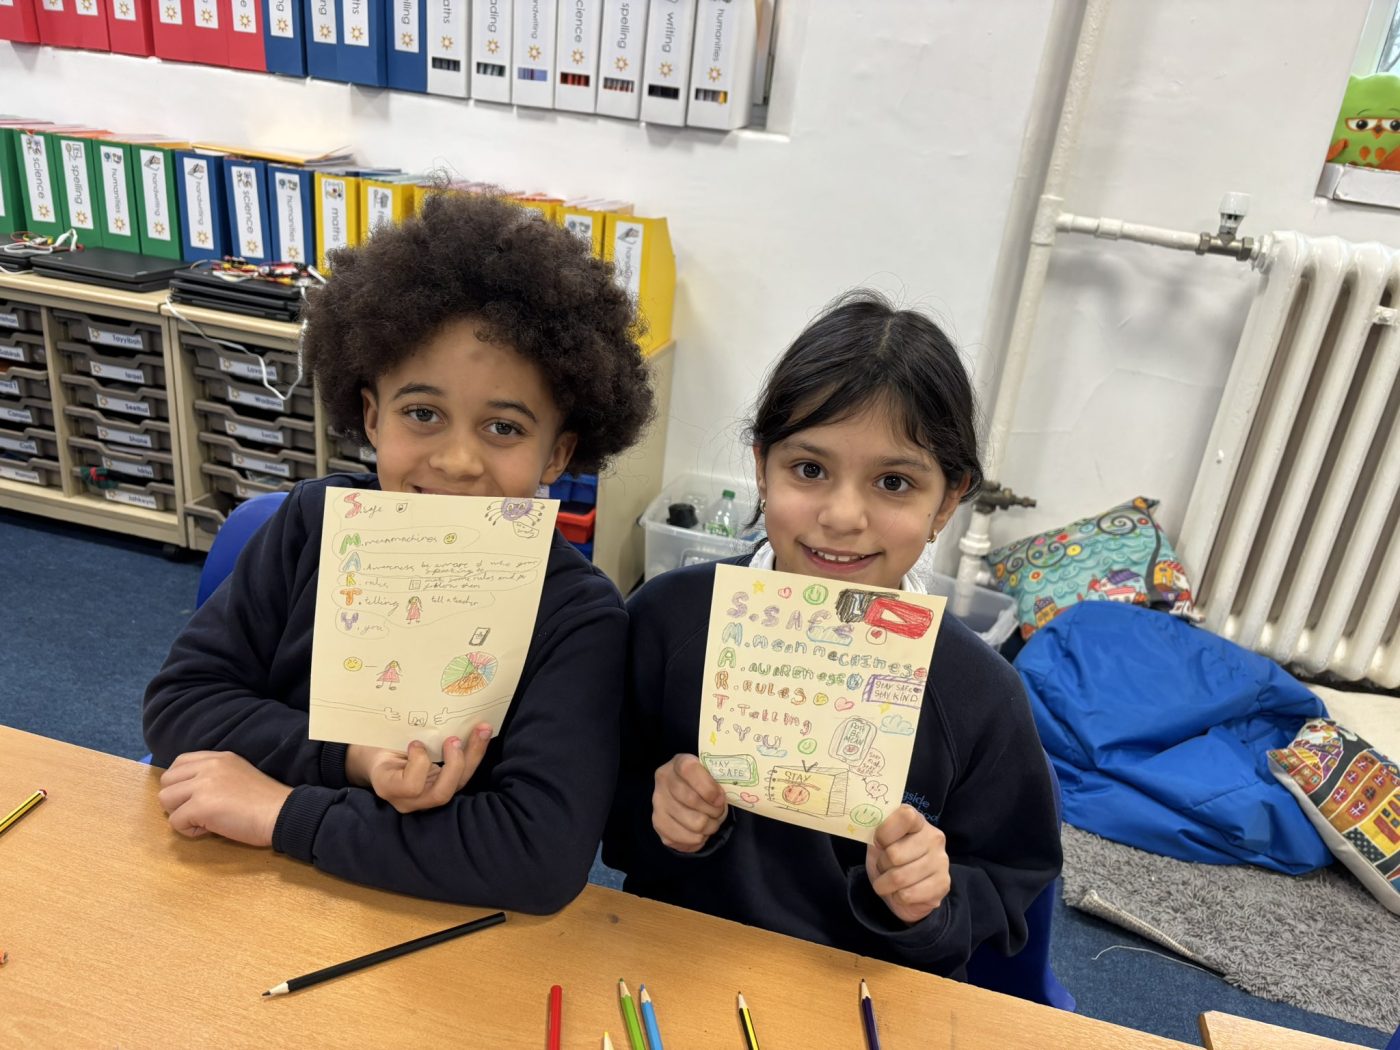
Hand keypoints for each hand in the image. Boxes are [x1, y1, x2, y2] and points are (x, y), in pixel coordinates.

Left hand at [157, 751, 292, 847]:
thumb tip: (190, 793)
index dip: (180, 783)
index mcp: (219, 758)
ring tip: (204, 820)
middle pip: (166, 781)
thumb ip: (215, 776)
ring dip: (180, 814)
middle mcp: (208, 766)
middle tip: (198, 811)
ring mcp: (203, 785)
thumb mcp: (239, 774)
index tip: (195, 797)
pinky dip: (189, 831)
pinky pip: (175, 821)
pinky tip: (210, 829)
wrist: (281, 813)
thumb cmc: (266, 801)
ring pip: (165, 799)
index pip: (179, 763)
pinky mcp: (200, 806)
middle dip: (177, 800)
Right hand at [347, 725, 490, 813]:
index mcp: (388, 787)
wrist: (378, 755)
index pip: (410, 787)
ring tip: (482, 730)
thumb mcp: (383, 740)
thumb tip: (425, 713)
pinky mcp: (443, 787)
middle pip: (441, 794)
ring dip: (473, 756)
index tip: (416, 742)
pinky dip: (473, 755)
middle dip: (455, 765)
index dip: (419, 764)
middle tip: (455, 738)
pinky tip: (481, 735)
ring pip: (458, 785)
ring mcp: (428, 797)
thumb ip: (399, 736)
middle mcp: (409, 800)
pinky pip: (462, 776)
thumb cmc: (378, 744)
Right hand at [653, 754, 727, 851]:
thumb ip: (717, 781)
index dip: (708, 787)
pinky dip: (700, 839)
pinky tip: (700, 831)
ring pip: (694, 824)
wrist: (683, 791)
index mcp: (679, 762)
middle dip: (714, 810)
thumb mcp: (711, 773)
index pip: (689, 770)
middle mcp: (664, 781)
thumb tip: (720, 801)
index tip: (721, 798)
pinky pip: (687, 839)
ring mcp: (658, 803)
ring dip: (710, 827)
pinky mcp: (659, 824)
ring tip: (712, 822)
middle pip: (692, 800)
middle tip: (720, 811)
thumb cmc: (703, 782)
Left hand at [866, 804, 950, 924]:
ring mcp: (941, 861)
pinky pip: (908, 895)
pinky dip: (898, 897)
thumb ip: (876, 832)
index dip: (885, 832)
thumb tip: (870, 829)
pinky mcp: (943, 885)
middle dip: (881, 865)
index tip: (878, 842)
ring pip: (899, 878)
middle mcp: (934, 838)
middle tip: (884, 867)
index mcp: (917, 821)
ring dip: (886, 884)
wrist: (905, 890)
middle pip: (894, 854)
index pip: (905, 816)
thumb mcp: (879, 842)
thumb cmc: (889, 860)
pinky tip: (904, 892)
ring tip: (892, 881)